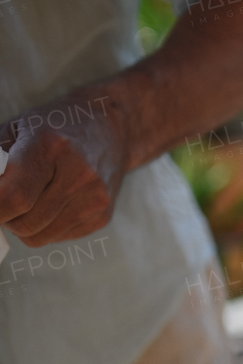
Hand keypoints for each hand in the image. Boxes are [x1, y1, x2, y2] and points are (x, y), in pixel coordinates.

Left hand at [0, 89, 127, 246]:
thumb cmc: (58, 126)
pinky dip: (46, 227)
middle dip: (5, 218)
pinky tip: (51, 204)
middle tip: (4, 203)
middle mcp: (79, 176)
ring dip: (24, 225)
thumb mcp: (20, 128)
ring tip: (27, 202)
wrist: (111, 129)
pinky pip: (58, 237)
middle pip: (25, 223)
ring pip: (39, 237)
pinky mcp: (102, 216)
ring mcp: (94, 199)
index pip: (14, 197)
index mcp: (52, 147)